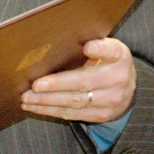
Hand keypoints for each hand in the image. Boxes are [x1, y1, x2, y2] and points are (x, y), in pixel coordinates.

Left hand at [21, 37, 135, 122]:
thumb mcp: (106, 46)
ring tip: (27, 98)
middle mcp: (117, 79)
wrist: (127, 86)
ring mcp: (110, 100)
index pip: (111, 50)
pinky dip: (51, 110)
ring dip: (47, 100)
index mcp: (118, 56)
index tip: (87, 47)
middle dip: (56, 85)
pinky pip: (73, 114)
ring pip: (75, 101)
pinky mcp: (101, 115)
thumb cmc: (106, 60)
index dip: (99, 49)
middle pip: (84, 82)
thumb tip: (61, 38)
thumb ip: (91, 42)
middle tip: (34, 85)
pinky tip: (34, 106)